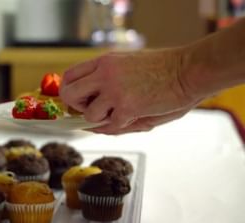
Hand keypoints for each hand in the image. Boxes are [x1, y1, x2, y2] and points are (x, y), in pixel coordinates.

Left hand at [60, 49, 202, 134]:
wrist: (189, 71)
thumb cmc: (162, 70)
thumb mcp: (127, 65)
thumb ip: (106, 81)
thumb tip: (86, 107)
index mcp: (104, 61)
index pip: (70, 76)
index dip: (69, 91)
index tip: (77, 101)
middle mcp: (104, 74)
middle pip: (69, 94)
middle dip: (76, 107)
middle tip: (91, 110)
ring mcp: (114, 91)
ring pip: (88, 115)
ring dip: (101, 120)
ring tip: (120, 113)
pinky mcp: (127, 108)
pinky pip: (109, 126)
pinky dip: (119, 126)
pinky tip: (134, 116)